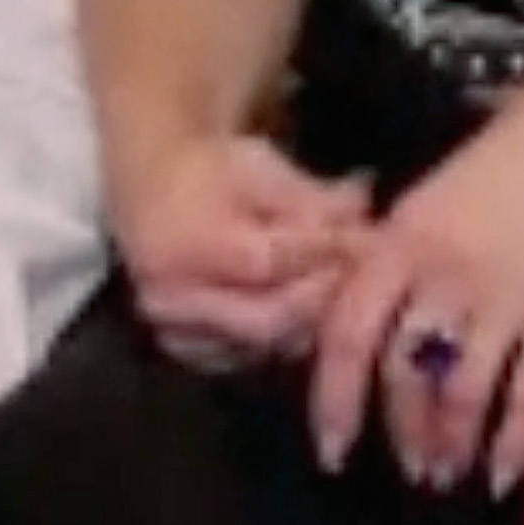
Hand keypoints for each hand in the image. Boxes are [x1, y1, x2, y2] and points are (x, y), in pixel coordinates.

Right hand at [111, 130, 370, 372]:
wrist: (153, 191)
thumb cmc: (211, 171)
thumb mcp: (261, 165)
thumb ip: (312, 195)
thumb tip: (365, 204)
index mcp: (183, 244)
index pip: (268, 261)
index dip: (325, 253)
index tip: (370, 239)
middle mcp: (171, 298)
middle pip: (268, 318)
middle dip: (325, 296)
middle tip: (366, 273)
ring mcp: (176, 333)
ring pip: (266, 345)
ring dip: (313, 321)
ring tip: (346, 289)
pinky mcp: (186, 352)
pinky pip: (250, 359)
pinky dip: (286, 338)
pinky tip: (310, 311)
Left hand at [311, 32, 523, 487]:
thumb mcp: (455, 176)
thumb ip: (416, 239)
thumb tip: (383, 294)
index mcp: (407, 230)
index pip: (348, 330)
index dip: (332, 397)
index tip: (332, 443)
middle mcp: (449, 268)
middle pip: (403, 374)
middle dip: (401, 432)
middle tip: (408, 466)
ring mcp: (511, 293)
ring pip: (461, 395)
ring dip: (450, 445)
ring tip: (447, 474)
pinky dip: (513, 443)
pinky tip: (503, 472)